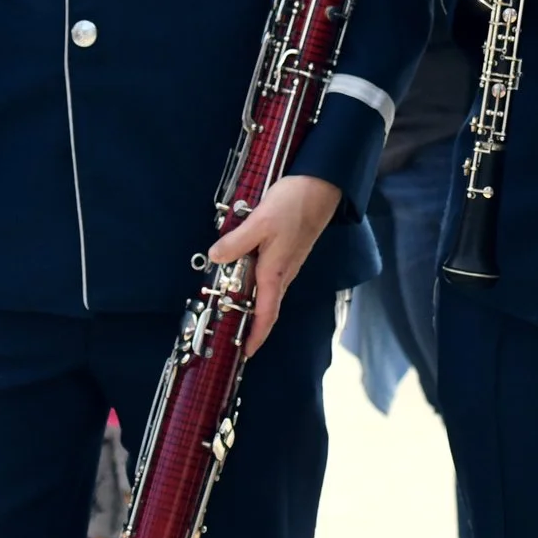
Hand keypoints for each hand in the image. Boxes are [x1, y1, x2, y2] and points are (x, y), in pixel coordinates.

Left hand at [206, 173, 342, 357]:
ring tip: (232, 305)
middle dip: (252, 322)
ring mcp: (288, 260)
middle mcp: (284, 271)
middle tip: (231, 332)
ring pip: (268, 288)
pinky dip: (255, 280)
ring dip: (252, 300)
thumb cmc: (293, 204)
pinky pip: (270, 273)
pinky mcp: (289, 248)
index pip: (267, 313)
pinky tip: (243, 270)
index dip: (257, 335)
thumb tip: (216, 257)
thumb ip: (236, 242)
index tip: (246, 352)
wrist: (322, 185)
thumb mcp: (259, 221)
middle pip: (267, 305)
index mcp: (276, 271)